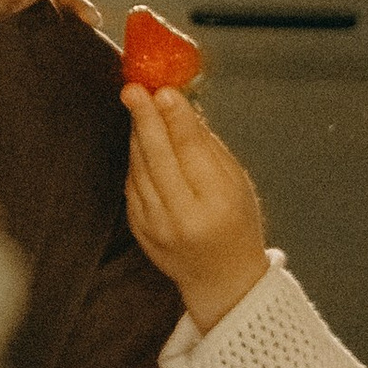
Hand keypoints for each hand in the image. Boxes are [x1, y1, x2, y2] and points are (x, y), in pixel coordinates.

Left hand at [122, 82, 270, 335]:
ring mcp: (157, 227)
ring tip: (137, 105)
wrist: (221, 278)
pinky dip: (134, 159)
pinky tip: (139, 139)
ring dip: (137, 135)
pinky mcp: (139, 231)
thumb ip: (207, 147)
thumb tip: (180, 107)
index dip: (177, 119)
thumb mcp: (236, 183)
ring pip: (140, 169)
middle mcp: (184, 217)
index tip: (164, 91)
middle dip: (145, 119)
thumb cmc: (236, 222)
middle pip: (159, 159)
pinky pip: (132, 185)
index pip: (193, 153)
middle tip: (134, 89)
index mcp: (216, 203)